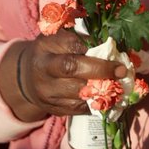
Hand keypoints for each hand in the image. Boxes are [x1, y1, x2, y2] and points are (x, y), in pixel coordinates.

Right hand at [0, 31, 127, 121]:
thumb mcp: (56, 37)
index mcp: (45, 52)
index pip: (68, 48)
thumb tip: (106, 40)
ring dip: (103, 89)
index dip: (90, 51)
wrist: (27, 77)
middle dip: (101, 70)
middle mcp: (44, 75)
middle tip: (121, 70)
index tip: (112, 50)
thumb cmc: (49, 51)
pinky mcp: (56, 110)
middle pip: (72, 70)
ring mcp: (48, 96)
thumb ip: (76, 37)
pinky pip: (80, 109)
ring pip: (79, 94)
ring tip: (120, 83)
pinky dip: (98, 103)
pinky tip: (111, 96)